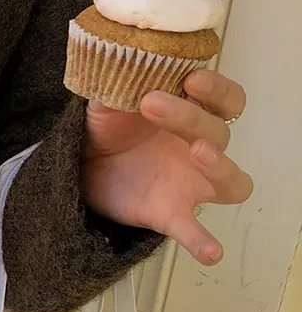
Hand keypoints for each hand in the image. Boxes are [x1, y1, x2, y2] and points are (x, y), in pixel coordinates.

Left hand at [82, 70, 252, 265]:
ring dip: (221, 166)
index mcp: (193, 113)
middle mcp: (200, 147)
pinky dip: (203, 241)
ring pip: (231, 180)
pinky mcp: (171, 212)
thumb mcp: (108, 98)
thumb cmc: (108, 127)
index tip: (190, 79)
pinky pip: (194, 230)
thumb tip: (117, 58)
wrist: (81, 165)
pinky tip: (211, 253)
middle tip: (151, 104)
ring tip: (197, 153)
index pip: (228, 100)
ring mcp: (190, 183)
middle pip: (219, 132)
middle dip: (189, 116)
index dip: (218, 89)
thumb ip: (117, 80)